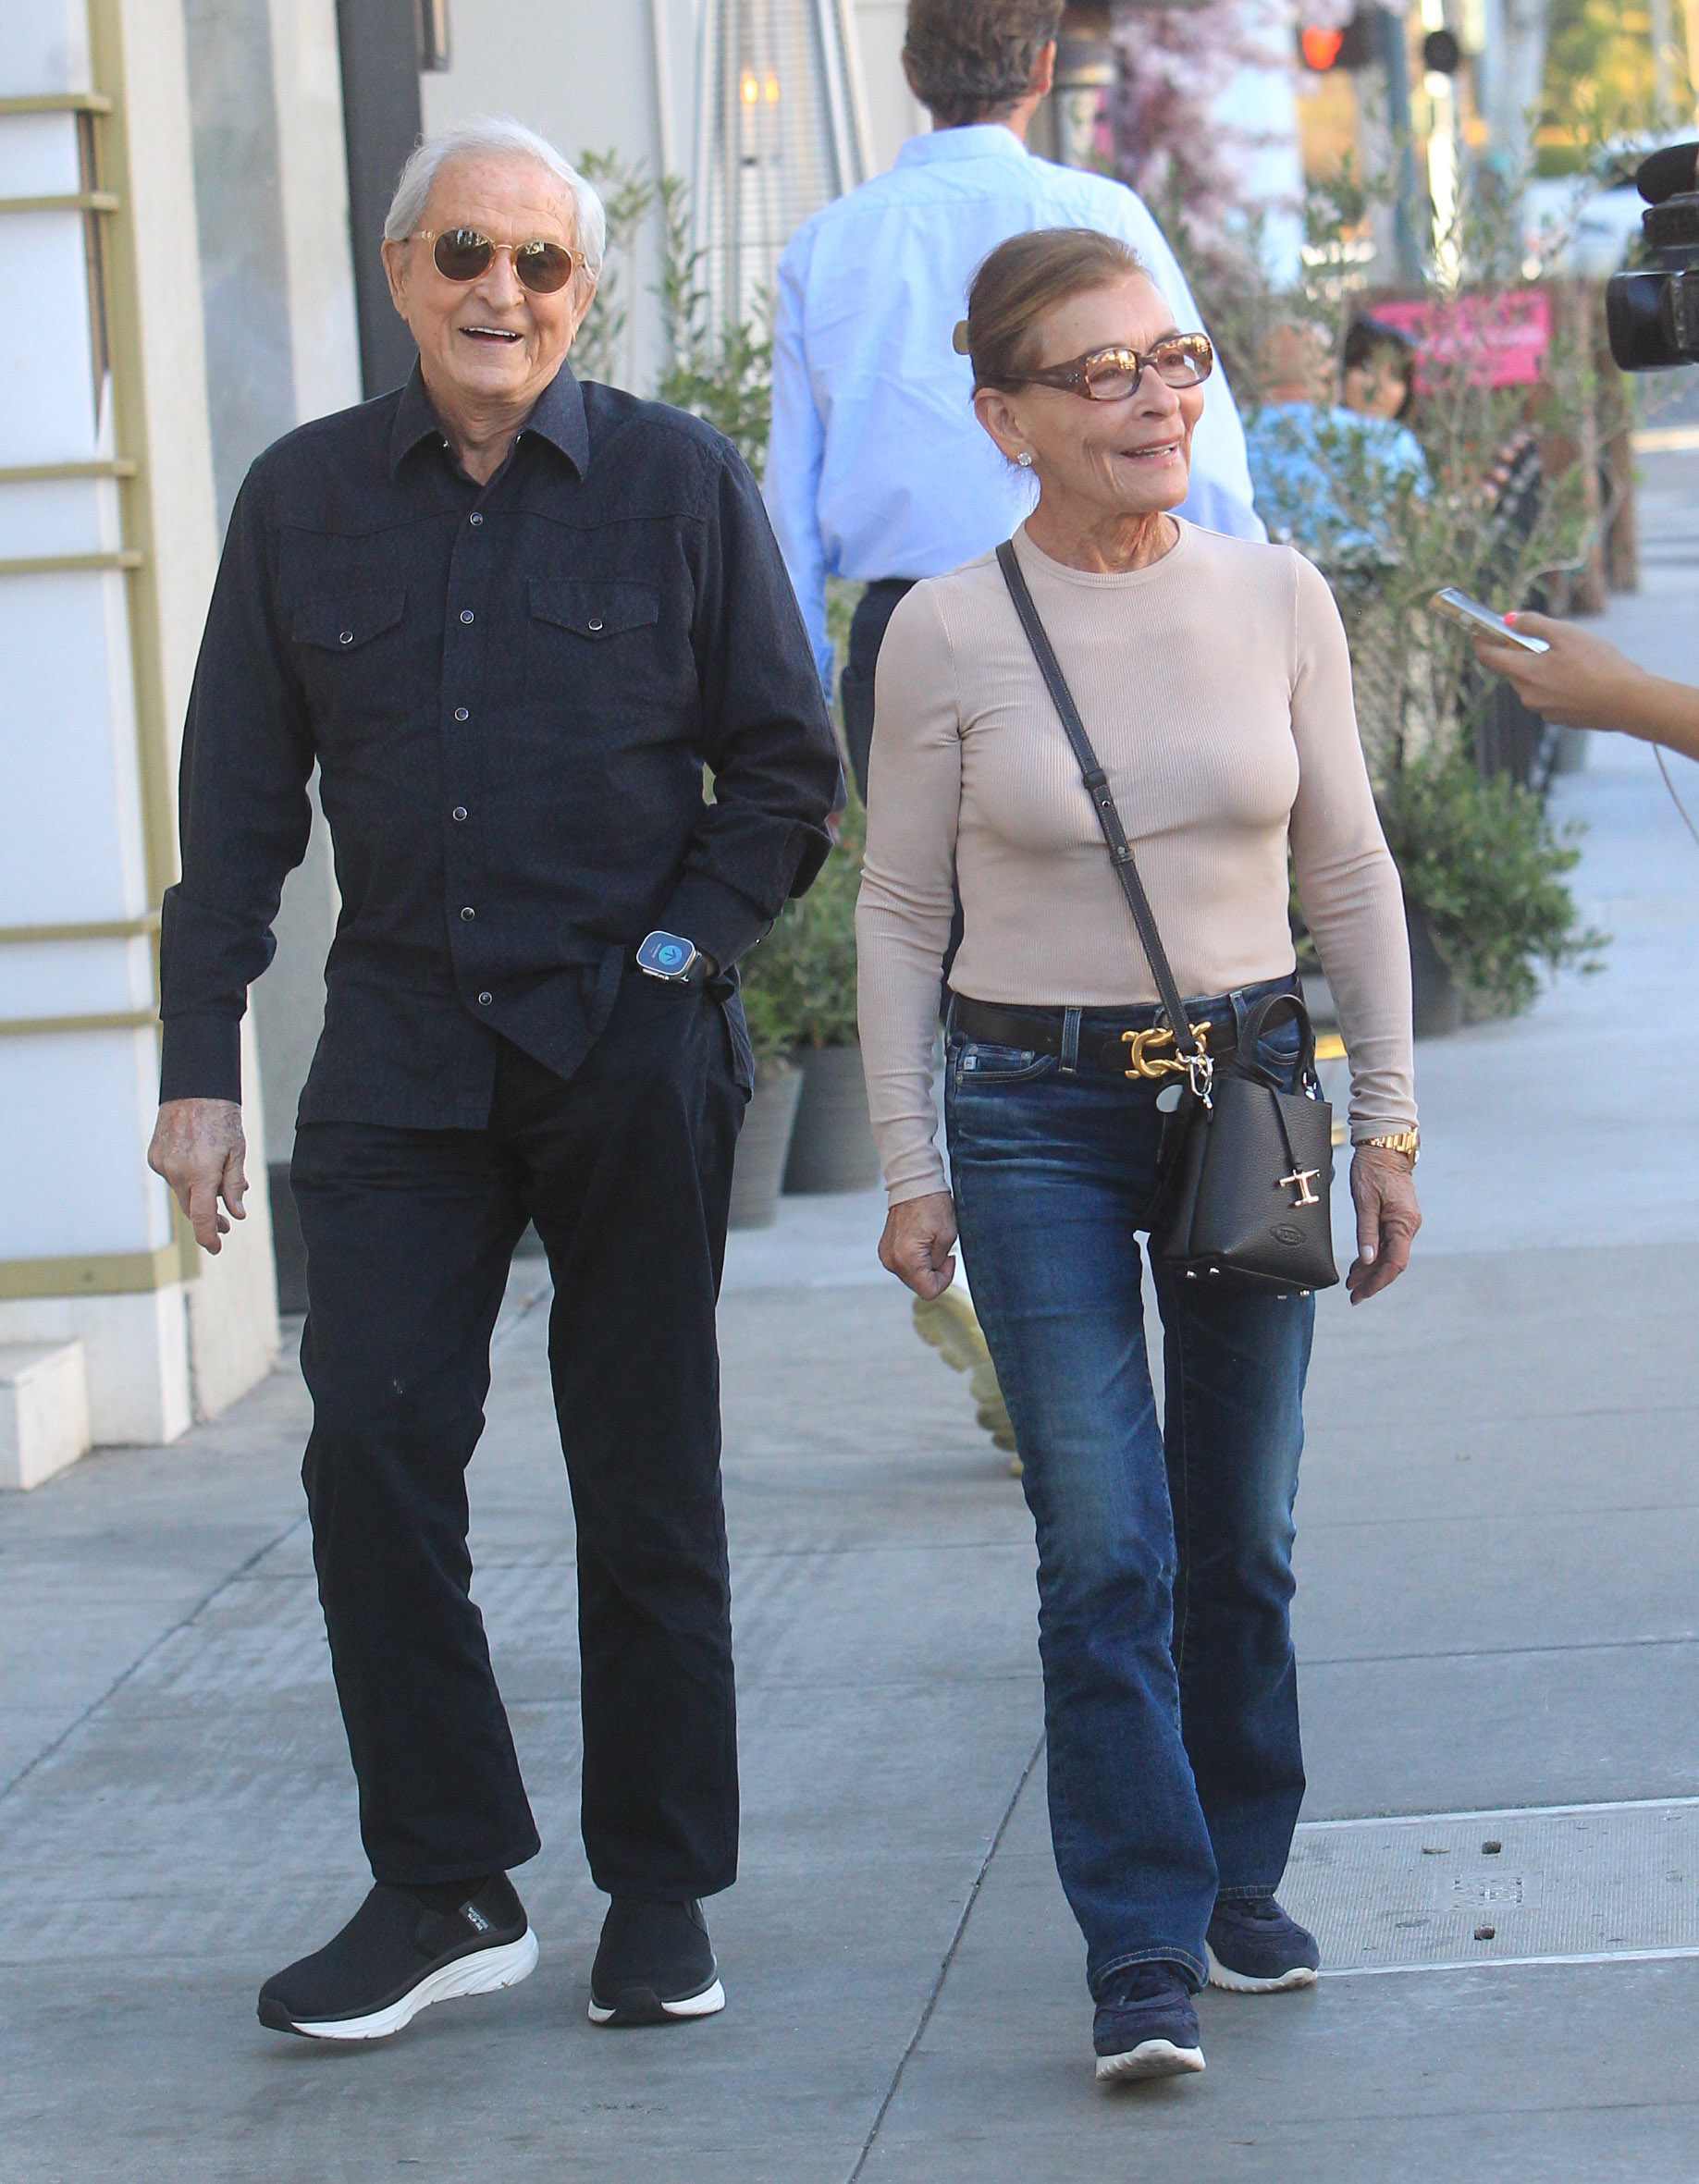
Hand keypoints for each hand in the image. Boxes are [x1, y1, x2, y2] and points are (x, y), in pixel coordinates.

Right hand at [147, 1098, 247, 1253]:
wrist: (194, 1090)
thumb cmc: (221, 1120)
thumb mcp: (236, 1152)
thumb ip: (234, 1185)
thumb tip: (236, 1214)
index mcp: (201, 1173)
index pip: (202, 1218)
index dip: (209, 1237)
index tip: (216, 1248)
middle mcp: (177, 1173)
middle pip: (191, 1209)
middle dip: (209, 1218)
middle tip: (226, 1223)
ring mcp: (162, 1165)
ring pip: (182, 1193)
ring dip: (199, 1195)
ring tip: (218, 1183)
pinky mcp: (154, 1157)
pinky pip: (172, 1177)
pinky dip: (186, 1178)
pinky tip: (199, 1165)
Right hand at [878, 1190, 958, 1299]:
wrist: (913, 1184)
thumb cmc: (931, 1204)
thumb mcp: (947, 1236)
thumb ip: (940, 1262)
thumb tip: (934, 1270)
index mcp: (908, 1259)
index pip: (929, 1291)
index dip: (944, 1279)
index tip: (948, 1260)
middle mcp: (892, 1260)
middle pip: (919, 1285)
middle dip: (934, 1272)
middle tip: (942, 1250)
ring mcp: (886, 1255)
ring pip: (912, 1276)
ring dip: (924, 1266)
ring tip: (930, 1243)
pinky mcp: (885, 1250)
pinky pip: (904, 1265)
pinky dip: (915, 1259)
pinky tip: (920, 1242)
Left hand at [1346, 1144, 1419, 1304]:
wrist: (1383, 1147)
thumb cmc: (1372, 1169)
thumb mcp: (1365, 1201)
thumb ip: (1367, 1232)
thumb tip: (1368, 1260)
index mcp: (1403, 1222)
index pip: (1395, 1262)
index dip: (1379, 1281)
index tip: (1362, 1293)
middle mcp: (1408, 1225)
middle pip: (1392, 1262)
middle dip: (1372, 1280)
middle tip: (1353, 1296)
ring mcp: (1404, 1222)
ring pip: (1388, 1254)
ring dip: (1371, 1270)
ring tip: (1352, 1284)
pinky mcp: (1397, 1218)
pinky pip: (1386, 1243)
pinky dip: (1372, 1256)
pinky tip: (1359, 1266)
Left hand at [1471, 613, 1645, 730]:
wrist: (1627, 701)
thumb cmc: (1598, 665)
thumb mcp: (1566, 634)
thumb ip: (1534, 625)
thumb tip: (1511, 620)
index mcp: (1525, 672)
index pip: (1489, 657)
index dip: (1481, 642)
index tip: (1479, 631)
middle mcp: (1528, 695)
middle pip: (1513, 669)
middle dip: (1521, 653)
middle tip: (1543, 638)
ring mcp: (1543, 709)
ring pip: (1533, 683)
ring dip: (1542, 668)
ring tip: (1573, 658)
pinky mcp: (1559, 718)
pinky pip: (1550, 695)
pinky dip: (1557, 683)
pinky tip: (1581, 677)